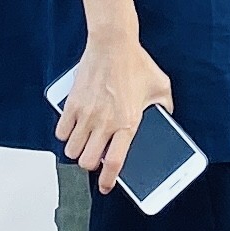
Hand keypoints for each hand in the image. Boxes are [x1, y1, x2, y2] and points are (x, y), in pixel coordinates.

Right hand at [57, 29, 173, 195]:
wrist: (113, 43)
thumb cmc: (137, 63)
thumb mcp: (161, 86)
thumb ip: (166, 107)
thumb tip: (168, 118)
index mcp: (127, 123)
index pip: (114, 163)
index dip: (108, 181)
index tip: (106, 187)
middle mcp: (104, 122)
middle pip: (88, 161)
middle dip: (90, 165)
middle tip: (94, 159)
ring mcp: (86, 114)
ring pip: (72, 150)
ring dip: (78, 152)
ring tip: (84, 146)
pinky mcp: (72, 104)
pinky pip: (61, 132)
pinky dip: (65, 135)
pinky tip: (73, 130)